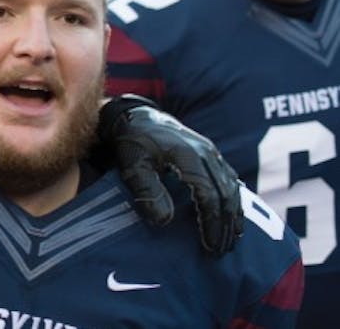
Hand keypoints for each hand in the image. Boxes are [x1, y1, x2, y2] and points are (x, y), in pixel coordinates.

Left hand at [99, 95, 242, 254]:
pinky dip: (234, 201)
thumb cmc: (131, 143)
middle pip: (226, 194)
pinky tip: (233, 218)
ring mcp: (211, 152)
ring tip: (229, 241)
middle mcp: (206, 152)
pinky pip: (230, 180)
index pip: (209, 194)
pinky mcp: (211, 154)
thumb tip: (164, 221)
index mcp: (188, 155)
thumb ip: (147, 190)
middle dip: (225, 225)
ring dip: (233, 216)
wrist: (136, 116)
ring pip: (232, 188)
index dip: (211, 222)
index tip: (209, 246)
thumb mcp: (132, 165)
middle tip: (220, 251)